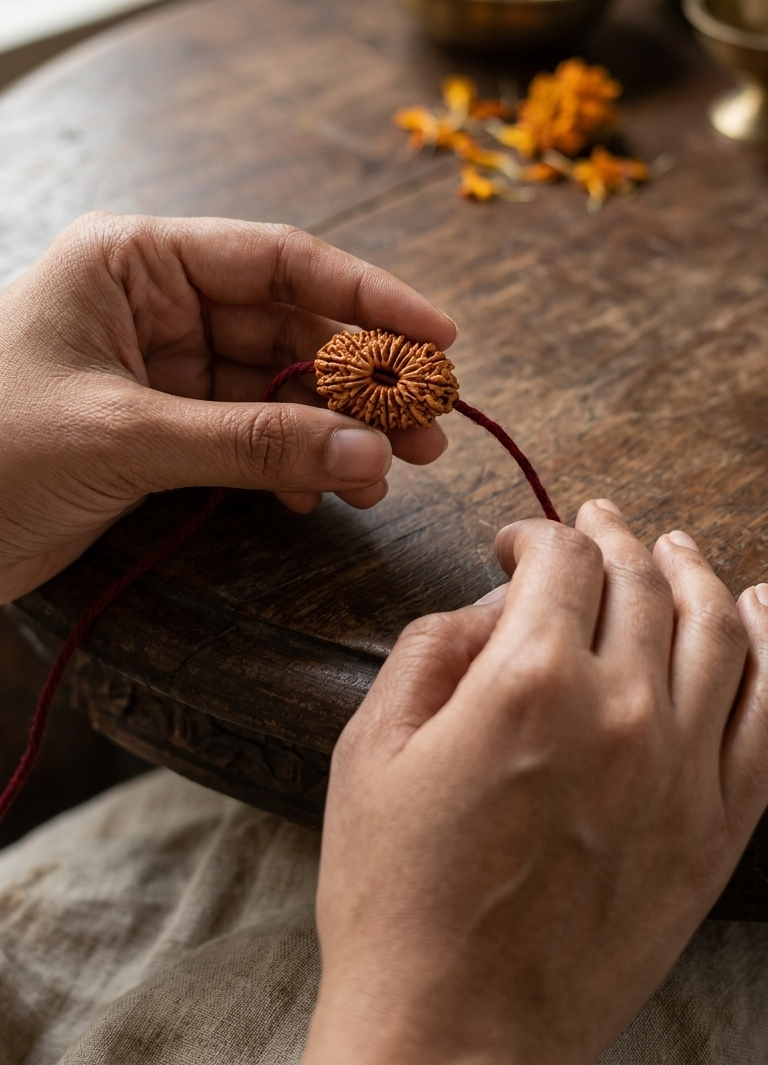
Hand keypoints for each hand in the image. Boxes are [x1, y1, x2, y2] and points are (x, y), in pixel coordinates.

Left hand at [0, 213, 454, 599]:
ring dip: (336, 429)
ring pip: (279, 386)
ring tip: (393, 472)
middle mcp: (156, 303)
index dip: (368, 294)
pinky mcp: (161, 427)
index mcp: (135, 261)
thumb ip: (252, 443)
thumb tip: (370, 454)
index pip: (278, 259)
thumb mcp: (124, 438)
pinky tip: (321, 493)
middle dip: (363, 379)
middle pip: (290, 326)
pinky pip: (250, 434)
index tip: (440, 337)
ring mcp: (162, 367)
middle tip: (432, 427)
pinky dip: (291, 463)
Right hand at [303, 503, 767, 1064]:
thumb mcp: (372, 750)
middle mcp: (620, 711)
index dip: (536, 535)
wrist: (454, 1035)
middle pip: (640, 580)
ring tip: (674, 548)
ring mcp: (681, 772)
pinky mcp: (716, 830)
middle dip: (613, 537)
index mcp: (528, 681)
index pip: (563, 559)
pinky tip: (761, 612)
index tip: (515, 548)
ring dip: (694, 572)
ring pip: (717, 628)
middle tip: (596, 524)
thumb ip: (431, 649)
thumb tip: (490, 606)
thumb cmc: (396, 896)